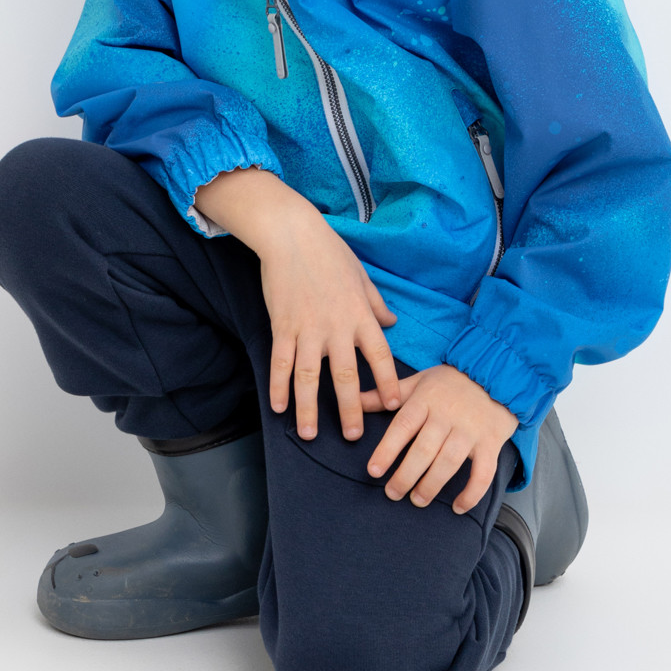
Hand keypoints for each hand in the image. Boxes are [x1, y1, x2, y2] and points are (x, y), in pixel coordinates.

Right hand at [259, 216, 402, 439]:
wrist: (291, 234)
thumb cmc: (329, 251)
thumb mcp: (361, 275)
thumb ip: (376, 303)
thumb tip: (391, 323)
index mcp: (360, 314)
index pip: (379, 356)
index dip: (386, 383)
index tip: (392, 406)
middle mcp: (337, 327)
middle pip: (346, 376)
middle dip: (350, 410)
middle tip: (353, 437)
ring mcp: (307, 329)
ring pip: (309, 378)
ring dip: (309, 409)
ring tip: (309, 434)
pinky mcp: (282, 326)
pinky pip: (281, 363)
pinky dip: (279, 386)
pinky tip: (278, 407)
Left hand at [360, 364, 518, 512]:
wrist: (497, 371)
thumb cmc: (451, 380)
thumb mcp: (418, 381)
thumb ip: (387, 395)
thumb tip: (355, 400)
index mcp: (426, 399)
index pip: (403, 426)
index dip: (387, 450)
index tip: (374, 471)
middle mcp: (447, 415)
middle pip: (424, 450)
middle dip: (406, 476)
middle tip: (393, 493)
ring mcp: (470, 430)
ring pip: (448, 463)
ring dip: (431, 486)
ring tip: (417, 499)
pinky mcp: (491, 442)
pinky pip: (483, 472)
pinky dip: (471, 493)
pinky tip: (458, 507)